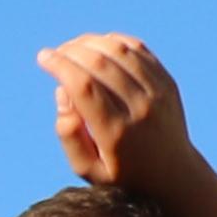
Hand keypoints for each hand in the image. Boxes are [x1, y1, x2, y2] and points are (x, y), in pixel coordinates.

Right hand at [38, 33, 194, 193]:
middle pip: (101, 64)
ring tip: (72, 48)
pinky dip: (114, 42)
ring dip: (91, 42)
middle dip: (72, 51)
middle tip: (55, 53)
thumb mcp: (88, 171)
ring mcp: (158, 93)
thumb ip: (69, 136)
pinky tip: (98, 46)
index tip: (43, 58)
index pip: (84, 86)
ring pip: (120, 51)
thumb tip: (62, 93)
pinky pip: (139, 50)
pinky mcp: (167, 82)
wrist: (173, 175)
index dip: (60, 66)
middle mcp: (140, 108)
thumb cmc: (122, 175)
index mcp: (116, 133)